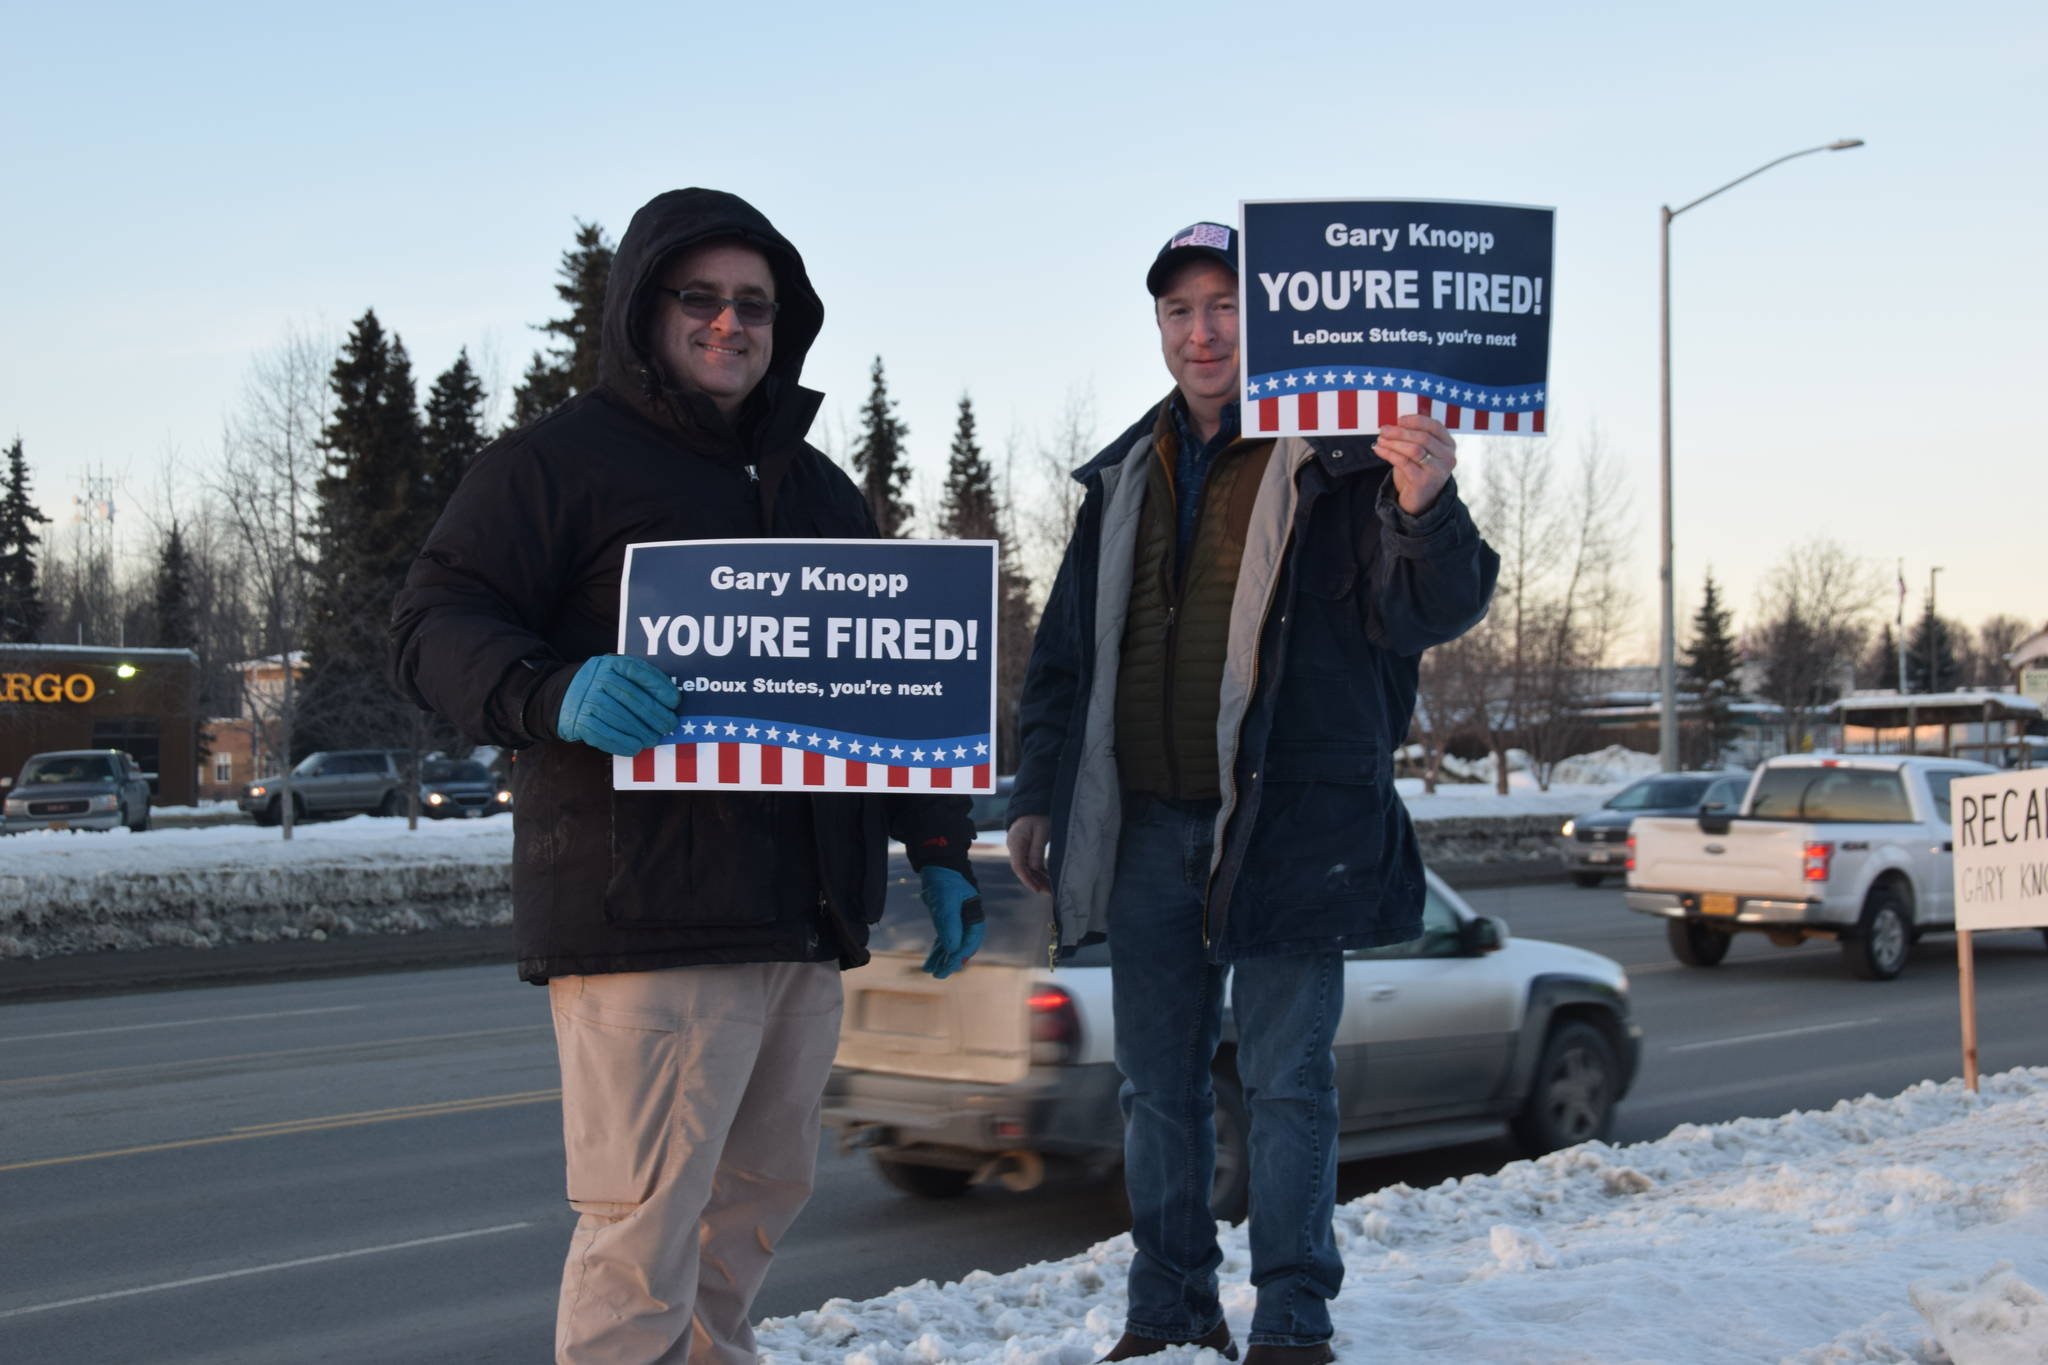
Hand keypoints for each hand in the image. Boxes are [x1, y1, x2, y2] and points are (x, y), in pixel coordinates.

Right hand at [555, 655, 679, 755]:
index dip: (659, 687)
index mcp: (611, 664)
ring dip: (642, 732)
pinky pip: (605, 735)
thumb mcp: (618, 673)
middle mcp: (598, 679)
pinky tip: (636, 747)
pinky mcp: (580, 721)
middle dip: (655, 715)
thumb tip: (672, 699)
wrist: (564, 696)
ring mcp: (587, 700)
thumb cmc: (603, 686)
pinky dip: (623, 743)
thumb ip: (641, 679)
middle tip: (670, 726)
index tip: (675, 702)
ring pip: (621, 719)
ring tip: (655, 739)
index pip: (639, 672)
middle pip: (633, 699)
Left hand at [919, 866, 984, 978]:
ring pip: (952, 945)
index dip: (960, 955)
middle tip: (939, 974)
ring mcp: (958, 921)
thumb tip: (952, 950)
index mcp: (974, 915)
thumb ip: (949, 925)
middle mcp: (968, 920)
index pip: (970, 941)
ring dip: (943, 958)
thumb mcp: (945, 902)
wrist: (937, 865)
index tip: (947, 965)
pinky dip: (938, 951)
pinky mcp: (948, 920)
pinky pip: (944, 940)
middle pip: (963, 946)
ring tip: (932, 971)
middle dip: (951, 961)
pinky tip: (929, 962)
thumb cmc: (944, 881)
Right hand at [1006, 814, 1050, 893]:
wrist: (1033, 805)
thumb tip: (1035, 869)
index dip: (1027, 880)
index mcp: (1016, 843)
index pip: (1019, 866)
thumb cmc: (1038, 816)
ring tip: (1050, 888)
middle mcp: (1014, 848)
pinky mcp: (1025, 849)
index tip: (1037, 889)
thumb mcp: (1041, 831)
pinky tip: (1048, 878)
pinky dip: (1039, 871)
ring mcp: (1019, 849)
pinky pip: (1030, 863)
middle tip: (1048, 892)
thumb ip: (1037, 850)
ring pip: (1027, 868)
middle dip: (1035, 882)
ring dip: (1037, 878)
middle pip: (1023, 870)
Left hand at [1375, 414, 1456, 514]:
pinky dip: (1389, 454)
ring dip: (1394, 442)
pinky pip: (1403, 463)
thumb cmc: (1418, 471)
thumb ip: (1414, 437)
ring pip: (1414, 449)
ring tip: (1380, 439)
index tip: (1399, 419)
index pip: (1435, 426)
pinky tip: (1379, 450)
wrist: (1420, 501)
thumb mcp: (1421, 452)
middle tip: (1383, 429)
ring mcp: (1437, 471)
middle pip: (1423, 437)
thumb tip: (1395, 421)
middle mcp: (1447, 458)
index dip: (1416, 420)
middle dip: (1400, 431)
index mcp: (1449, 445)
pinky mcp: (1423, 482)